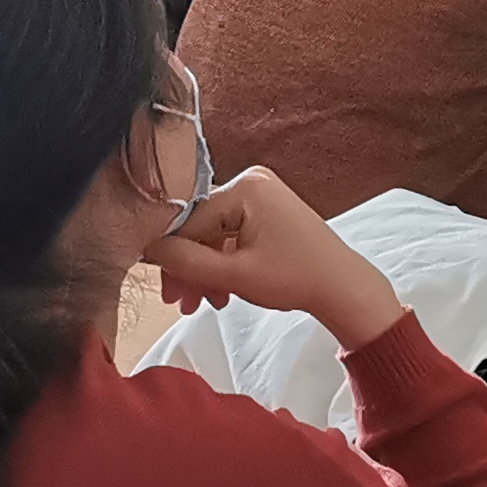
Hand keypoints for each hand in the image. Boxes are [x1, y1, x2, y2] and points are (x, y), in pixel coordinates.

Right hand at [149, 166, 404, 345]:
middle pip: (200, 228)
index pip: (188, 221)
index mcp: (245, 187)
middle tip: (181, 303)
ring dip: (205, 271)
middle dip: (190, 269)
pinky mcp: (266, 211)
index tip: (166, 291)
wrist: (341, 286)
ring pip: (214, 235)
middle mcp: (251, 182)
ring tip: (204, 304)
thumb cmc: (295, 277)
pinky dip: (223, 264)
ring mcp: (261, 195)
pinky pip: (231, 235)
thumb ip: (186, 261)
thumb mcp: (234, 274)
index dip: (172, 258)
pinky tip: (222, 292)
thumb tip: (145, 247)